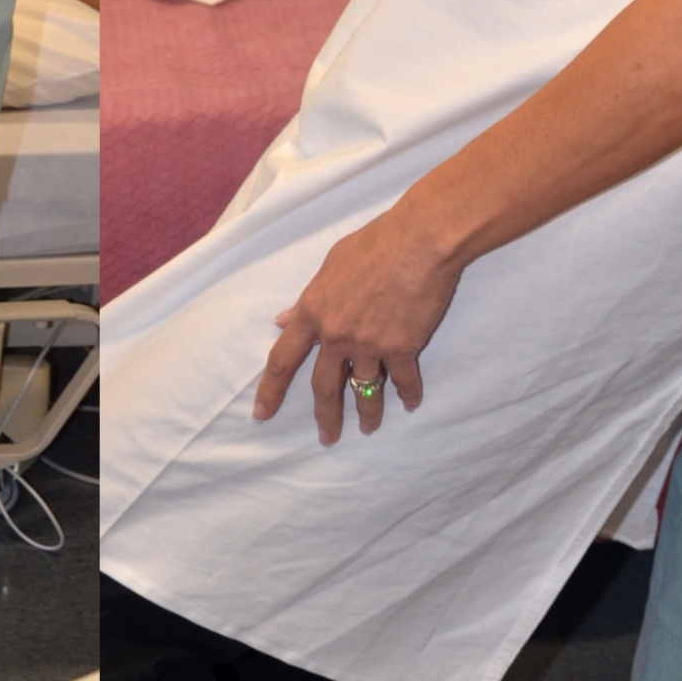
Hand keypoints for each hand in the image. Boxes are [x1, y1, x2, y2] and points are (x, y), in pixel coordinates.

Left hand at [254, 207, 461, 443]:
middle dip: (324, 418)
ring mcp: (369, 345)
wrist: (419, 242)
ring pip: (364, 390)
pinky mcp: (403, 348)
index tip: (262, 414)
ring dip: (368, 414)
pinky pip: (403, 381)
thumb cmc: (375, 243)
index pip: (282, 360)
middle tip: (326, 438)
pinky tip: (410, 404)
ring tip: (369, 428)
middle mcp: (336, 335)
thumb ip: (307, 298)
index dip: (270, 390)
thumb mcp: (331, 265)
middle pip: (323, 387)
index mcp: (312, 312)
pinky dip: (408, 394)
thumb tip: (283, 319)